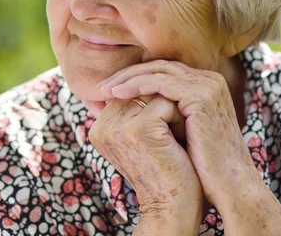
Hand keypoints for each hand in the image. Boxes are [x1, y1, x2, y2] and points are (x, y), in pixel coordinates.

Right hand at [88, 94, 202, 226]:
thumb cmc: (164, 169)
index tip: (164, 132)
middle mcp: (102, 124)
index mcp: (99, 126)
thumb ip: (135, 109)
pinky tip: (181, 141)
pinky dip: (181, 118)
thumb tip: (147, 73)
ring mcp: (118, 126)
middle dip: (163, 103)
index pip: (129, 91)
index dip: (153, 103)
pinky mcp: (139, 128)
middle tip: (173, 135)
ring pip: (155, 92)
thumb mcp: (142, 137)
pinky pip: (166, 102)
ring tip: (177, 137)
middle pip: (141, 88)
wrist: (172, 207)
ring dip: (174, 109)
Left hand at [98, 59, 262, 209]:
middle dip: (127, 74)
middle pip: (159, 66)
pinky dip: (137, 85)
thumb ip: (161, 114)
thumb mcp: (179, 131)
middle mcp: (209, 80)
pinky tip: (118, 94)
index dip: (135, 77)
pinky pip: (161, 82)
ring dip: (128, 78)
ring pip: (158, 70)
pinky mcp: (202, 96)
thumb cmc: (202, 166)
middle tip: (102, 86)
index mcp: (205, 86)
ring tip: (105, 90)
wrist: (229, 186)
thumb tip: (126, 107)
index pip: (163, 71)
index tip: (110, 89)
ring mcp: (207, 85)